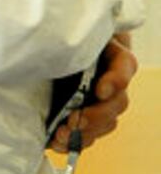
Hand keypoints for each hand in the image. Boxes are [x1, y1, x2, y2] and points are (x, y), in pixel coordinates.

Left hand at [50, 33, 137, 152]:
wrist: (55, 51)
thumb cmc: (64, 37)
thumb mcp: (67, 31)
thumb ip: (66, 34)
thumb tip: (49, 37)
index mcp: (112, 56)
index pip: (124, 66)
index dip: (116, 80)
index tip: (100, 90)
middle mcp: (112, 82)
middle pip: (117, 103)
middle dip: (97, 115)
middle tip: (76, 120)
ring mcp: (101, 103)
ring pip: (106, 123)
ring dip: (85, 132)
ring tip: (62, 133)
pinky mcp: (86, 118)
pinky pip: (89, 135)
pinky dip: (74, 142)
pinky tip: (58, 142)